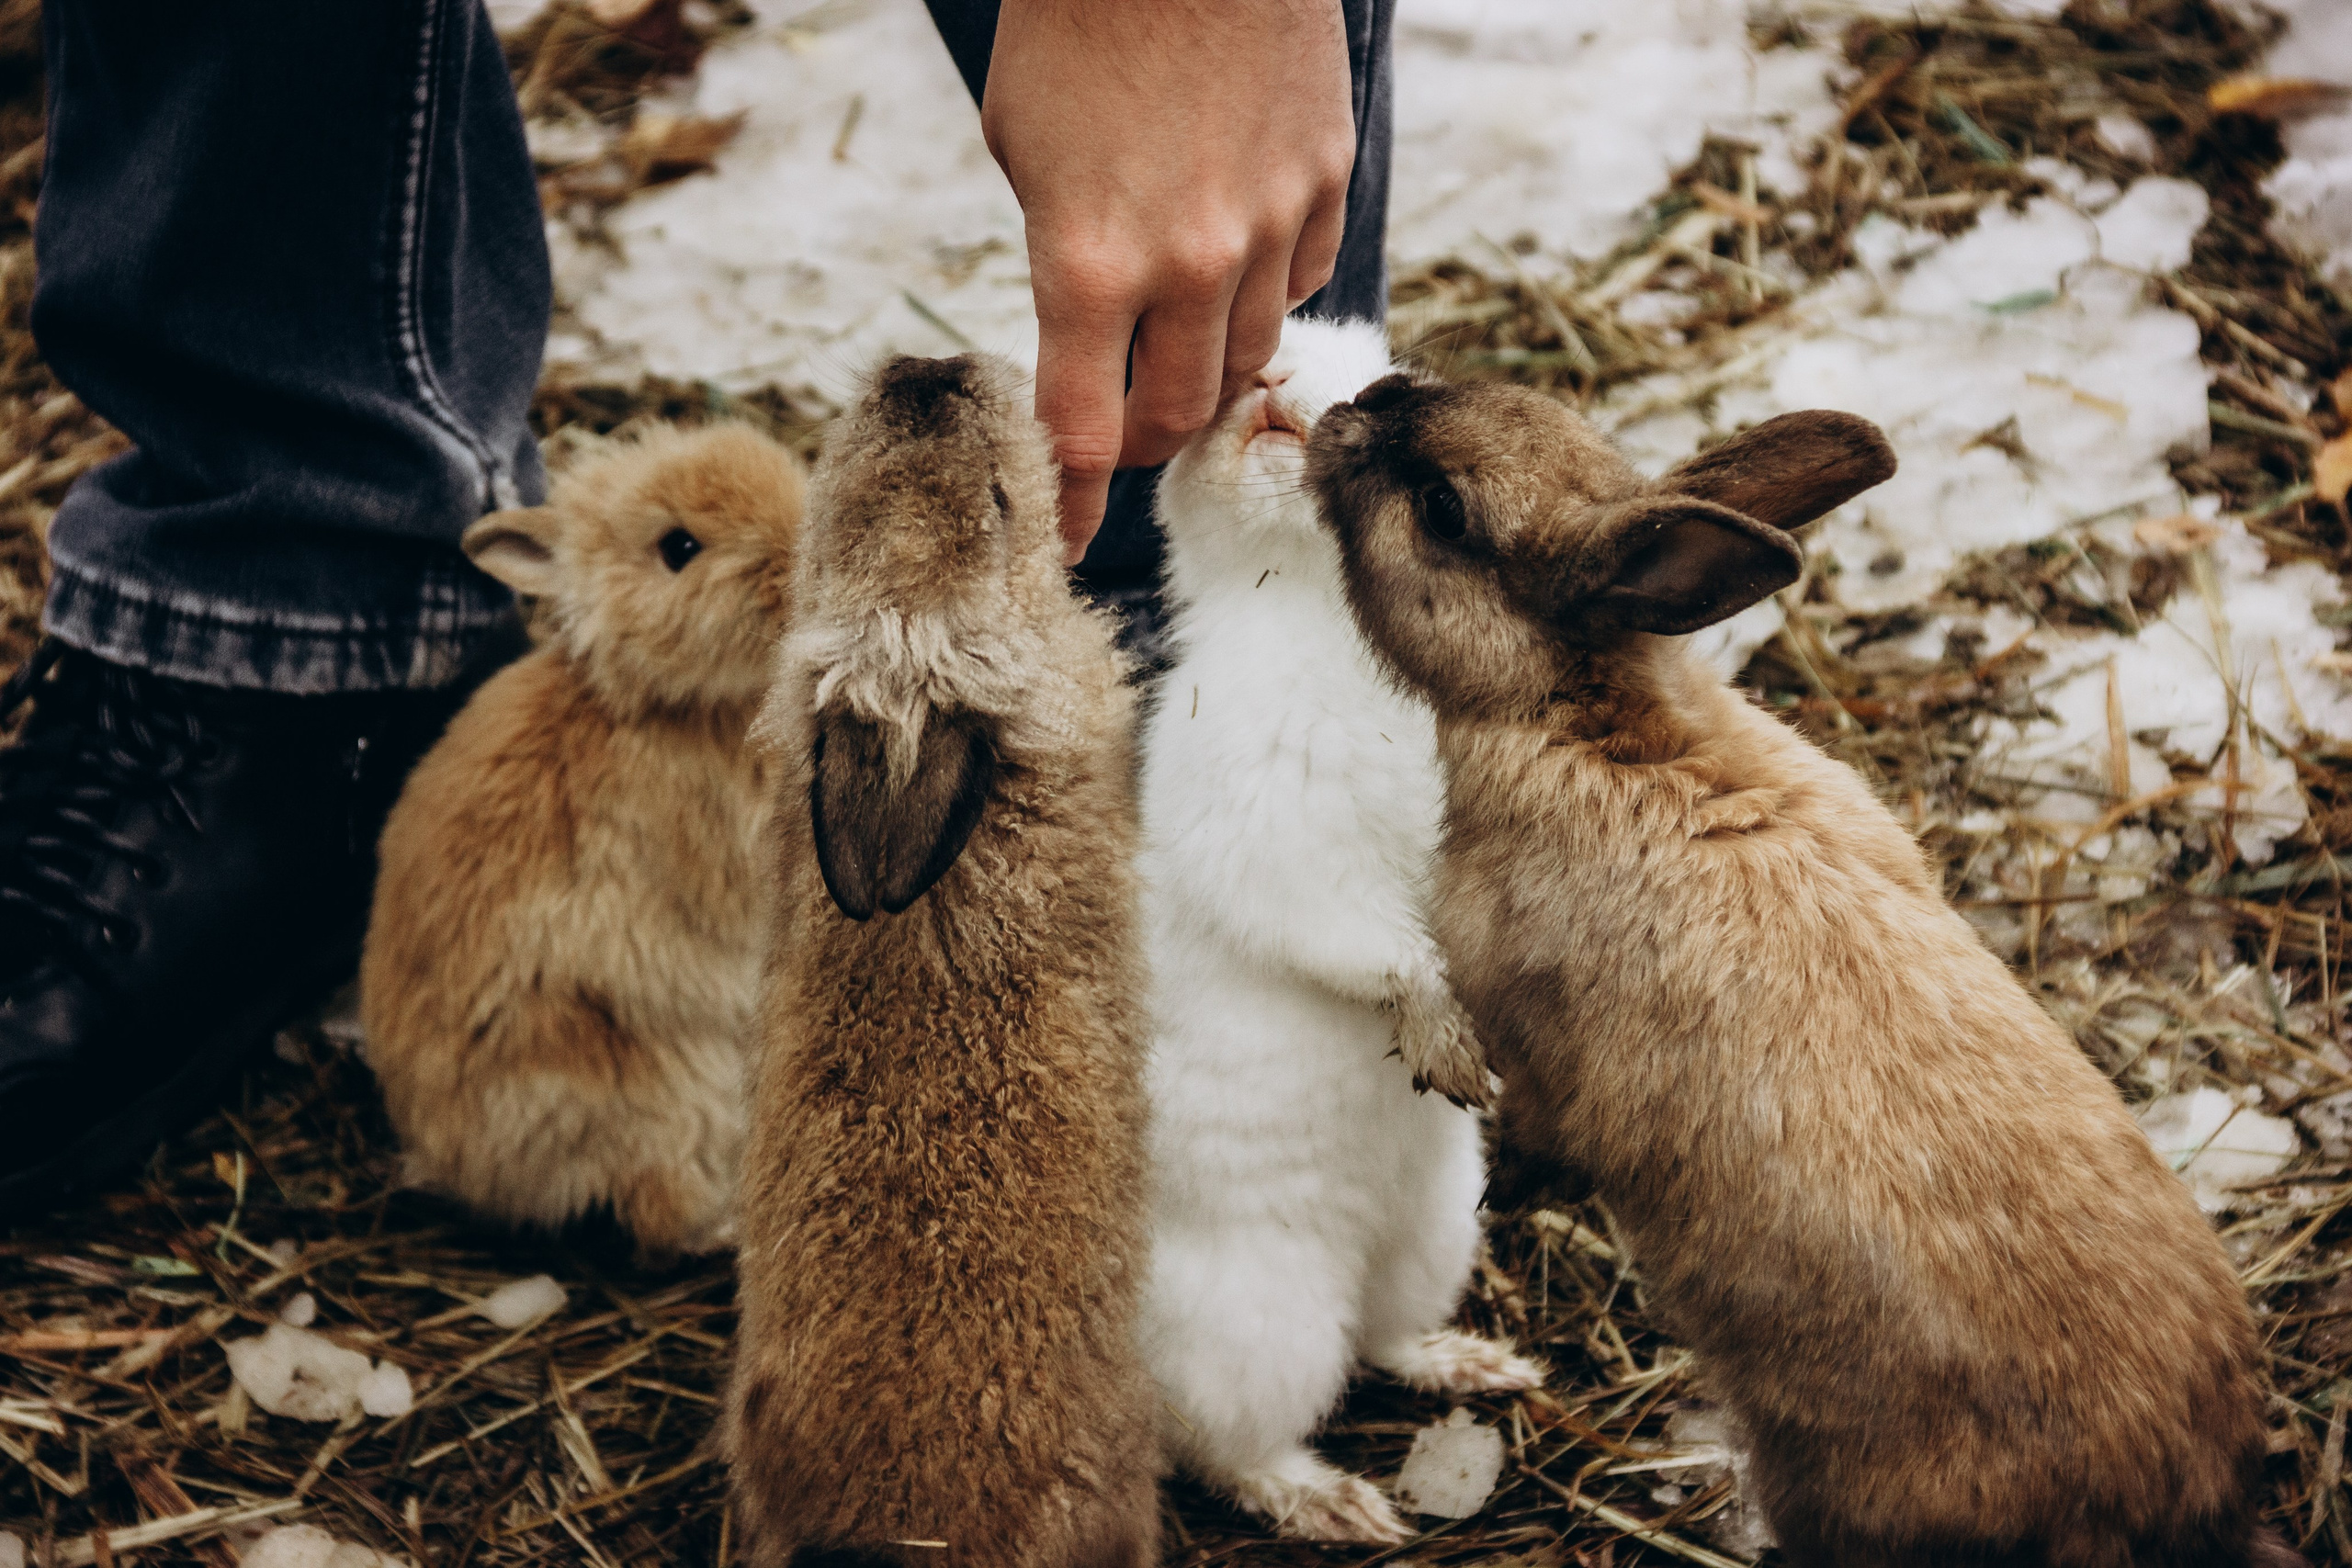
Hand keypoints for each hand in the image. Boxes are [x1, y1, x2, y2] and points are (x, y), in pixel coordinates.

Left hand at [981, 0, 1355, 561]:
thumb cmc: (1077, 24)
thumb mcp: (1024, 149)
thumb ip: (1060, 257)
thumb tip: (1087, 332)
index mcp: (1088, 265)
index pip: (1080, 431)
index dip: (1072, 501)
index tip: (1065, 544)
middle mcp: (1188, 265)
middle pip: (1172, 414)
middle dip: (1138, 438)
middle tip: (1118, 431)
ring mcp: (1269, 226)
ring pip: (1244, 358)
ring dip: (1204, 374)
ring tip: (1177, 357)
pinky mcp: (1322, 181)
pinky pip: (1299, 279)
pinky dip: (1263, 291)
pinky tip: (1235, 263)